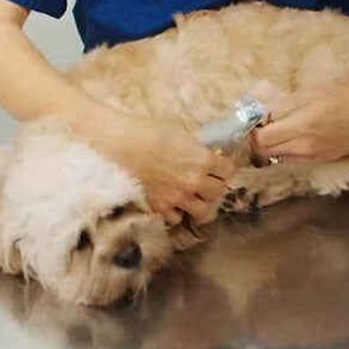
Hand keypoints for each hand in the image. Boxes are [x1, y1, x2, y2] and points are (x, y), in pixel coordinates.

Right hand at [95, 112, 235, 225]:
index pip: (228, 170)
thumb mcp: (179, 132)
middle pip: (218, 192)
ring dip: (201, 203)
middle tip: (208, 181)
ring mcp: (177, 197)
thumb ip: (195, 147)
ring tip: (194, 197)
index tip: (220, 165)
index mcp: (201, 159)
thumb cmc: (147, 131)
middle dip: (215, 186)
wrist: (120, 145)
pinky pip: (177, 218)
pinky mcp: (160, 208)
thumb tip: (205, 153)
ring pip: (203, 211)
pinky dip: (177, 212)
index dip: (225, 167)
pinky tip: (173, 203)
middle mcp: (193, 181)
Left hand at [251, 87, 348, 163]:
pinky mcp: (318, 161)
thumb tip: (260, 110)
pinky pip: (291, 160)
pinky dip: (283, 151)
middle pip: (265, 151)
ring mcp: (311, 156)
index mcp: (300, 126)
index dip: (251, 130)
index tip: (250, 119)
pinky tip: (288, 138)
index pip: (262, 138)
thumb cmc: (343, 98)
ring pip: (276, 157)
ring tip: (272, 130)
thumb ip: (283, 104)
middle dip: (256, 139)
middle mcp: (303, 146)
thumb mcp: (310, 93)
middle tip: (257, 124)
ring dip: (269, 146)